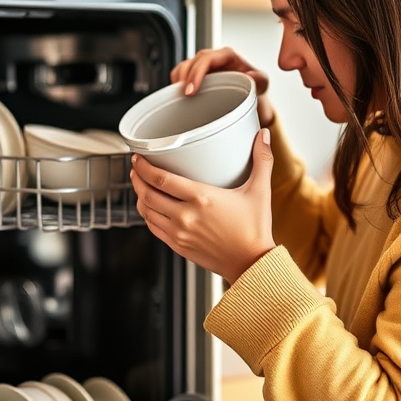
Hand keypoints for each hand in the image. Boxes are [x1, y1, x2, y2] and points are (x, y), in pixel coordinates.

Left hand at [130, 130, 276, 283]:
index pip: (161, 179)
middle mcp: (185, 216)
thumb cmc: (255, 230)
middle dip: (137, 178)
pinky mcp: (178, 246)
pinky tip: (150, 208)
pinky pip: (153, 228)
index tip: (139, 157)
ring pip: (146, 211)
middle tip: (137, 168)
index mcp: (201, 198)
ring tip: (140, 185)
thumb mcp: (260, 191)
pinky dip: (147, 215)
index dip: (144, 167)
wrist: (252, 264)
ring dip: (140, 196)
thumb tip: (263, 135)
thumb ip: (262, 160)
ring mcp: (179, 233)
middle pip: (148, 193)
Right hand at [171, 47, 274, 127]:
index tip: (192, 89)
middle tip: (184, 95)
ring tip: (179, 95)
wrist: (253, 97)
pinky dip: (177, 83)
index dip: (197, 72)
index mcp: (228, 56)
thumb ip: (259, 78)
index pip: (207, 58)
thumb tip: (250, 76)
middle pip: (193, 61)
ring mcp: (204, 67)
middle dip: (185, 77)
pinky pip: (181, 75)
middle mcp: (214, 59)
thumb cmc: (256, 87)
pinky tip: (179, 94)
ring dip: (179, 80)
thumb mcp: (263, 83)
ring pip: (184, 66)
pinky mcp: (197, 76)